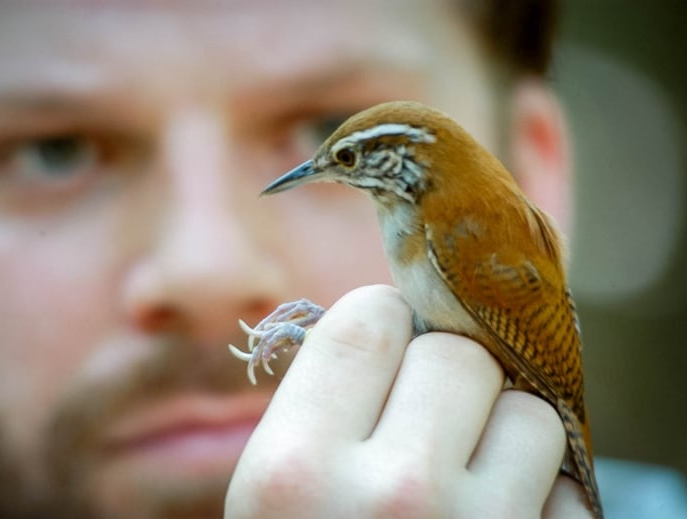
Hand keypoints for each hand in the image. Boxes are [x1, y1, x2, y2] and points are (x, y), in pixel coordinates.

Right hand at [225, 285, 591, 517]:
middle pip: (457, 353)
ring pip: (531, 412)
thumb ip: (324, 410)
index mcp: (295, 471)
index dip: (380, 325)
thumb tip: (394, 326)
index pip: (367, 318)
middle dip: (445, 376)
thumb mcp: (277, 502)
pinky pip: (572, 489)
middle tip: (425, 419)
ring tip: (463, 481)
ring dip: (503, 435)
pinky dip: (542, 500)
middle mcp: (390, 497)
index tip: (387, 348)